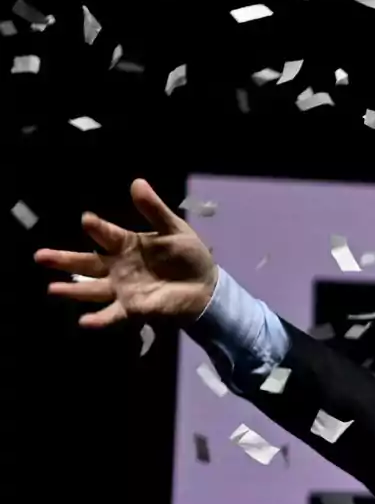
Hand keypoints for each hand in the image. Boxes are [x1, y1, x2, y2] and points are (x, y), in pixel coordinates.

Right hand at [34, 179, 217, 327]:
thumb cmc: (187, 255)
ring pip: (92, 290)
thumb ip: (154, 210)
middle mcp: (118, 267)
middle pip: (87, 263)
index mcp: (127, 244)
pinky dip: (99, 319)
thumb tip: (137, 182)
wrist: (206, 286)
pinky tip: (84, 321)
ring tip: (52, 289)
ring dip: (73, 290)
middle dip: (64, 259)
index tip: (86, 220)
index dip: (97, 228)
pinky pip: (113, 314)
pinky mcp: (134, 309)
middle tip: (39, 255)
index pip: (107, 235)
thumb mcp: (174, 229)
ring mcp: (123, 289)